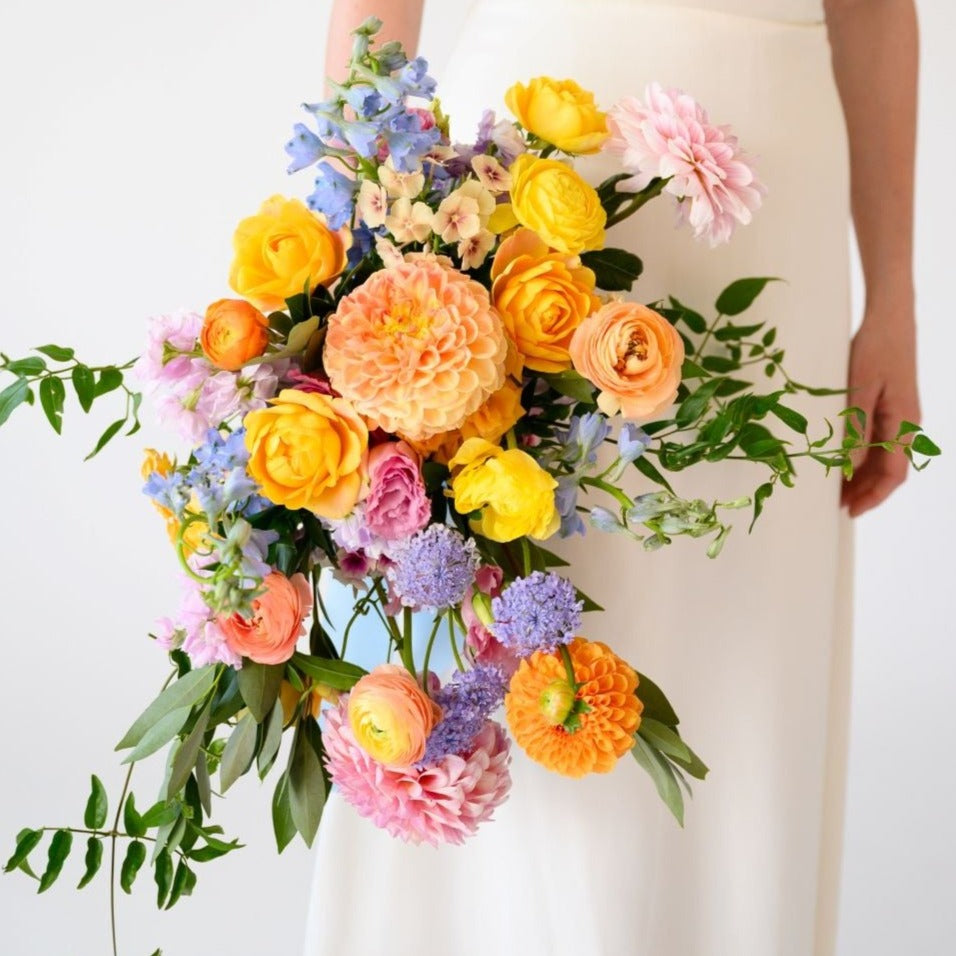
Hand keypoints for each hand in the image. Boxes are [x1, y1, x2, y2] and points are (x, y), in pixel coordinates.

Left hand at [841, 300, 920, 516]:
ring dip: (860, 476)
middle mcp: (907, 424)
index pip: (894, 474)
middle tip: (833, 506)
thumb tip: (849, 467)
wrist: (889, 317)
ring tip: (832, 489)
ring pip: (883, 458)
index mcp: (904, 423)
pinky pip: (879, 441)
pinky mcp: (890, 407)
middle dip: (863, 491)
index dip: (872, 497)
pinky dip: (861, 456)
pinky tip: (840, 460)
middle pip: (888, 471)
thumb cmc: (874, 348)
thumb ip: (856, 428)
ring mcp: (900, 416)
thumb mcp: (859, 389)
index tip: (849, 511)